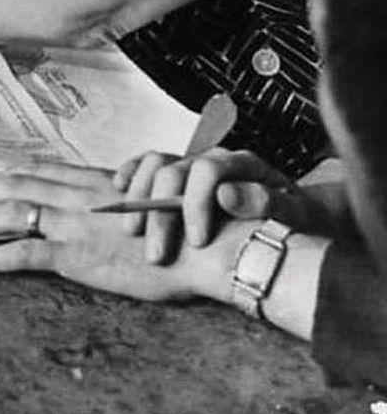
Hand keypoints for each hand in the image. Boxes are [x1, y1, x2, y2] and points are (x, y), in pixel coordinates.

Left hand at [0, 160, 230, 303]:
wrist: (208, 244)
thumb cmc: (191, 228)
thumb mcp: (156, 203)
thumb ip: (130, 199)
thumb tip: (120, 203)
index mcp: (99, 184)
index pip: (45, 171)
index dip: (14, 173)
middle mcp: (80, 197)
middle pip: (19, 185)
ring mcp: (74, 224)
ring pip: (12, 211)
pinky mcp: (75, 255)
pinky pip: (22, 253)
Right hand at [111, 147, 347, 265]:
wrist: (294, 221)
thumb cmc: (295, 222)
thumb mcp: (295, 215)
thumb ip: (267, 202)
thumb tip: (226, 194)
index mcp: (243, 164)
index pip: (207, 170)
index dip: (196, 203)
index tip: (197, 242)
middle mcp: (213, 159)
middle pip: (173, 172)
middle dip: (160, 214)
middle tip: (156, 254)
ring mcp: (193, 166)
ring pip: (154, 165)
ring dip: (137, 197)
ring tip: (131, 232)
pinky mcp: (179, 177)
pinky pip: (146, 164)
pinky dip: (130, 173)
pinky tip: (118, 189)